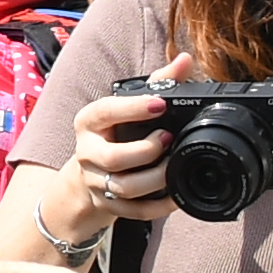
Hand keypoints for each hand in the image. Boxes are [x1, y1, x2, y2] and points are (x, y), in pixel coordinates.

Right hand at [56, 51, 193, 229]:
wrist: (88, 175)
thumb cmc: (114, 133)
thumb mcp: (127, 108)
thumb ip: (157, 82)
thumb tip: (186, 60)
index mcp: (89, 122)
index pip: (104, 112)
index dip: (131, 109)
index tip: (159, 104)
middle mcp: (87, 152)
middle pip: (113, 158)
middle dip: (145, 151)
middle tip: (169, 140)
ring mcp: (96, 181)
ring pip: (125, 187)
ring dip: (155, 179)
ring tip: (174, 167)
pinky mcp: (108, 206)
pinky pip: (135, 212)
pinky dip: (159, 207)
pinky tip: (176, 196)